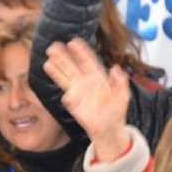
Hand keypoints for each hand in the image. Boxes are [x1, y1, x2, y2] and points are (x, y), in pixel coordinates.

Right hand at [43, 38, 130, 161]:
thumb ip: (121, 82)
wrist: (109, 129)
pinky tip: (54, 80)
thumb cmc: (117, 111)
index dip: (81, 51)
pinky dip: (61, 87)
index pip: (88, 61)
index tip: (74, 42)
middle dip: (63, 56)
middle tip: (54, 46)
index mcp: (98, 77)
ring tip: (48, 59)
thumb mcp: (123, 95)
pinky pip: (66, 93)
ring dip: (56, 68)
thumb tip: (116, 68)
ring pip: (65, 77)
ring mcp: (78, 92)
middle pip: (72, 66)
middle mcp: (86, 82)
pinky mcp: (73, 103)